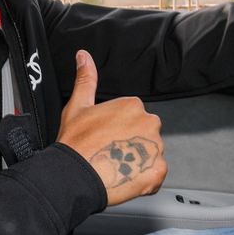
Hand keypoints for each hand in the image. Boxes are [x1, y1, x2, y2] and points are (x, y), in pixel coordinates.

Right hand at [57, 50, 166, 205]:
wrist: (75, 176)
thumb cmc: (75, 143)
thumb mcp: (78, 106)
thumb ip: (86, 79)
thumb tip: (83, 56)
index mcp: (132, 105)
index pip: (134, 117)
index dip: (119, 130)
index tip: (107, 138)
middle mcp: (149, 122)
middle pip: (146, 134)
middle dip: (133, 144)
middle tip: (112, 154)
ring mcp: (155, 147)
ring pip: (151, 154)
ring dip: (138, 162)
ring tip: (117, 168)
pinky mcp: (158, 170)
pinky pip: (156, 173)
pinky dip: (145, 178)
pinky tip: (126, 178)